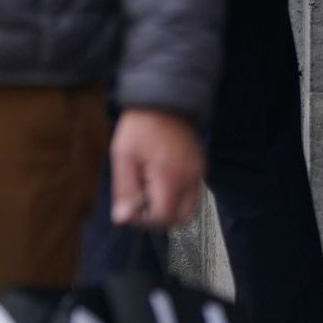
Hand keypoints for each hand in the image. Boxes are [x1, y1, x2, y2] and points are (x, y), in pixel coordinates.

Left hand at [110, 108, 204, 228]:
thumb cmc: (139, 127)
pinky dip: (177, 198)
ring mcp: (198, 174)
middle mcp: (190, 179)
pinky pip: (192, 195)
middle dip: (158, 218)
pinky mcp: (200, 169)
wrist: (163, 101)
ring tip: (148, 190)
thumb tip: (123, 219)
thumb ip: (124, 190)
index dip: (144, 220)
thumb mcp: (123, 157)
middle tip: (139, 203)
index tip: (129, 208)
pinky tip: (159, 181)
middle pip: (180, 218)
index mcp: (170, 176)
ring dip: (169, 209)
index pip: (163, 217)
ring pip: (189, 209)